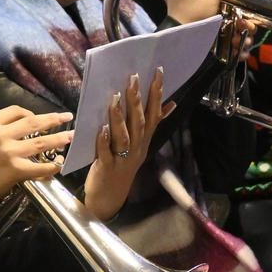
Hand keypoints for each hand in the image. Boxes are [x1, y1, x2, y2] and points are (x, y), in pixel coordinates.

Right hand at [0, 100, 74, 213]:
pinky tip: (59, 164)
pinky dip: (51, 166)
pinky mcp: (16, 170)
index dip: (28, 112)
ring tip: (71, 136)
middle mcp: (1, 135)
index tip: (37, 117)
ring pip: (41, 143)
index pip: (15, 111)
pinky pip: (39, 167)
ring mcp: (10, 153)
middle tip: (66, 117)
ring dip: (59, 139)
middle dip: (53, 119)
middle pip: (33, 123)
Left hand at [84, 69, 172, 220]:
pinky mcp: (107, 168)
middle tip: (134, 78)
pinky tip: (101, 128)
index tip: (158, 73)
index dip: (157, 94)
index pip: (154, 115)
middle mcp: (137, 148)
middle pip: (140, 123)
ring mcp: (122, 159)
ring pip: (124, 136)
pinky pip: (106, 153)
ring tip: (117, 98)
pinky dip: (104, 140)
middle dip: (138, 100)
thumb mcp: (140, 146)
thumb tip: (171, 104)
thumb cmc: (122, 166)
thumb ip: (153, 125)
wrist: (110, 198)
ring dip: (120, 117)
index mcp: (144, 141)